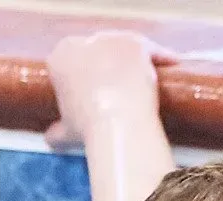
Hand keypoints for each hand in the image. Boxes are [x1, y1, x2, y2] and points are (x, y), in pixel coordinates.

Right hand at [44, 31, 177, 148]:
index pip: (72, 62)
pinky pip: (150, 48)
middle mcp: (82, 42)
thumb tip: (52, 138)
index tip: (95, 90)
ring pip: (124, 48)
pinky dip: (161, 55)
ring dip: (133, 60)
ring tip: (144, 77)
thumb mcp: (65, 131)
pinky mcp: (134, 43)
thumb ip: (57, 130)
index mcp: (59, 59)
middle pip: (98, 52)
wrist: (116, 121)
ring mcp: (110, 40)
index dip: (85, 75)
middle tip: (121, 85)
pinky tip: (171, 63)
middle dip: (108, 65)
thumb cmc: (88, 126)